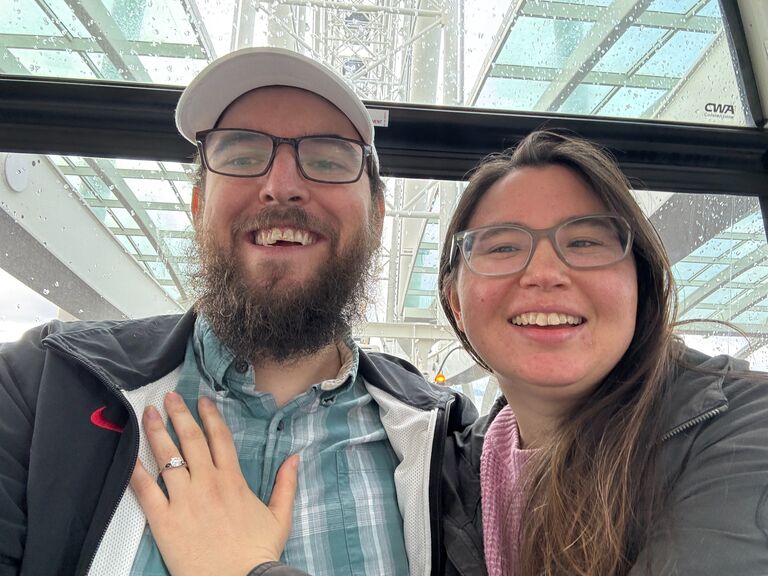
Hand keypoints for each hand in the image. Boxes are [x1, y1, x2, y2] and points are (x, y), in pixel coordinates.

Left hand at [130, 391, 298, 575]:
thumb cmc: (258, 553)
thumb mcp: (280, 516)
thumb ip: (286, 484)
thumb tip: (294, 458)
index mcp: (233, 480)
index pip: (219, 438)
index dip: (210, 416)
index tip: (203, 401)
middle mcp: (208, 483)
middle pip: (191, 440)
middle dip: (179, 414)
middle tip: (169, 397)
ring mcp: (185, 500)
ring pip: (167, 457)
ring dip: (156, 432)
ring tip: (148, 414)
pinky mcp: (165, 520)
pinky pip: (146, 490)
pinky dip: (136, 470)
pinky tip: (129, 454)